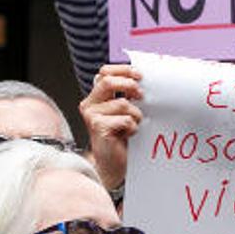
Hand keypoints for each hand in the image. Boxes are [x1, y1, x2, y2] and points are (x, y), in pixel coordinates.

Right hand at [79, 65, 143, 189]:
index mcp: (97, 96)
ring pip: (122, 103)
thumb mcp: (127, 111)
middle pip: (108, 82)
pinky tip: (128, 135)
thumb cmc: (123, 137)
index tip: (140, 75)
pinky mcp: (97, 127)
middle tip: (141, 96)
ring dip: (136, 115)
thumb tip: (144, 78)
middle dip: (130, 86)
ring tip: (133, 126)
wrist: (114, 163)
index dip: (123, 70)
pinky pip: (125, 120)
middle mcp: (90, 104)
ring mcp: (92, 115)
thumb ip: (129, 95)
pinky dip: (133, 127)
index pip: (105, 72)